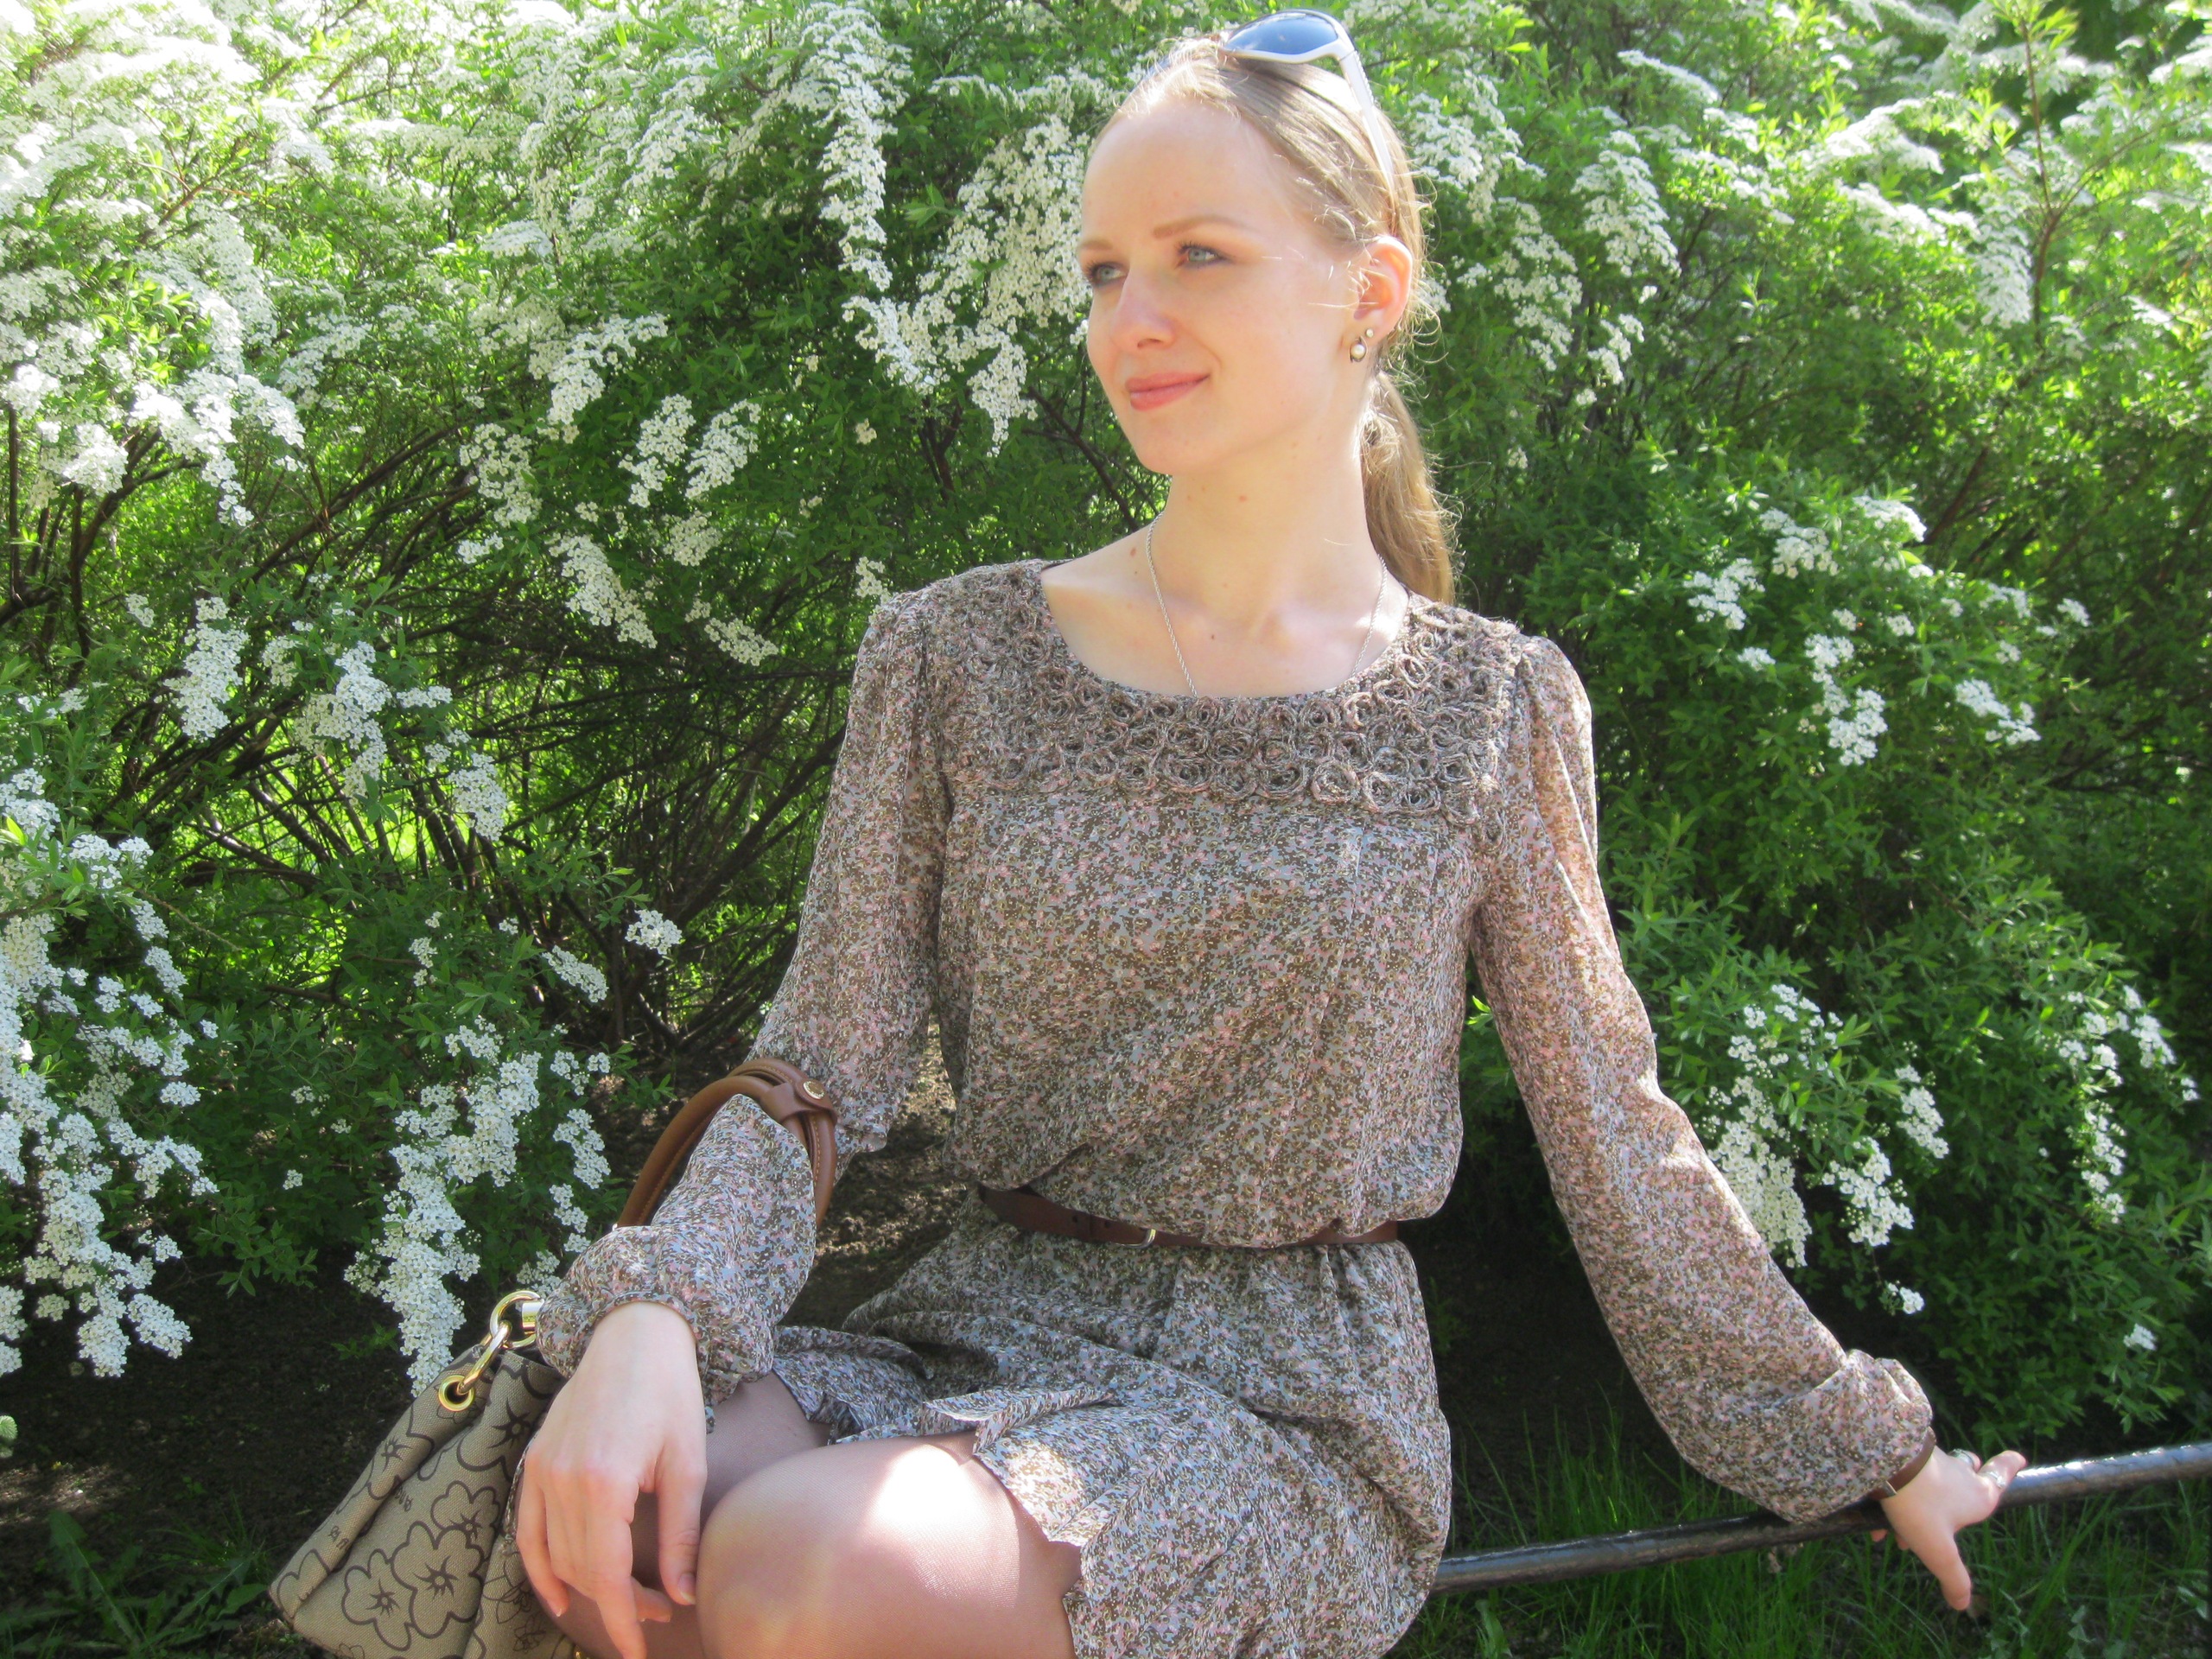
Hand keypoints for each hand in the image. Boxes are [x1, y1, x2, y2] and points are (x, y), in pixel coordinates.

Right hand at [515, 1301, 707, 1658]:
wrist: (633, 1335)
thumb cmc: (669, 1392)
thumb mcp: (688, 1464)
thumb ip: (681, 1533)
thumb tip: (683, 1595)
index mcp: (603, 1481)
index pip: (605, 1575)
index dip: (622, 1619)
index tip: (639, 1648)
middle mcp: (562, 1480)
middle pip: (581, 1570)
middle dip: (619, 1603)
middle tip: (660, 1610)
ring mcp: (541, 1471)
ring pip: (554, 1556)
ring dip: (588, 1587)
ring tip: (634, 1596)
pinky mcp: (533, 1463)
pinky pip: (526, 1531)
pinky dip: (538, 1568)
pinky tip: (559, 1596)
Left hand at [1871, 1444, 2026, 1610]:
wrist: (1884, 1461)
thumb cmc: (1919, 1506)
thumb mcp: (1939, 1551)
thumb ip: (1953, 1578)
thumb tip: (1962, 1604)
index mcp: (1977, 1495)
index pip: (2000, 1476)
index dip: (2009, 1467)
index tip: (2019, 1455)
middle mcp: (1960, 1475)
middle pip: (1968, 1477)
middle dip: (1959, 1501)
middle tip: (1948, 1522)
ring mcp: (1933, 1463)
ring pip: (1933, 1485)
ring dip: (1921, 1511)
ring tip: (1898, 1540)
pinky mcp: (1908, 1457)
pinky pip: (1907, 1483)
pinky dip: (1897, 1505)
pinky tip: (1877, 1528)